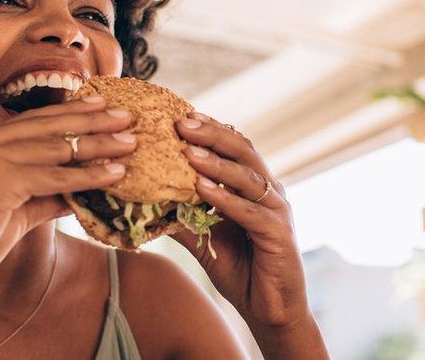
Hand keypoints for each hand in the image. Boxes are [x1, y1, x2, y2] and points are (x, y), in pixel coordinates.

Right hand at [0, 96, 136, 303]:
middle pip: (46, 125)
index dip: (67, 113)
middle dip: (91, 119)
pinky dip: (87, 175)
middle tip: (126, 115)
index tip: (99, 106)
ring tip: (130, 142)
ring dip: (98, 144)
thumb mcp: (9, 213)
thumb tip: (79, 191)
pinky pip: (54, 176)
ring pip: (55, 147)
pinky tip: (114, 173)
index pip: (30, 121)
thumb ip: (42, 196)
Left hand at [171, 112, 310, 329]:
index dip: (210, 129)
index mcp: (255, 186)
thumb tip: (146, 201)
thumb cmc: (240, 269)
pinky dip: (225, 198)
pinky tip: (202, 189)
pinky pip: (250, 211)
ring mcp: (277, 211)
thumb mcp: (204, 238)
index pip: (234, 147)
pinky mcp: (278, 234)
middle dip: (212, 134)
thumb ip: (183, 216)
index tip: (180, 115)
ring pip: (247, 177)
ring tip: (188, 151)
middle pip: (243, 151)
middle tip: (182, 121)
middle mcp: (270, 191)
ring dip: (216, 162)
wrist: (270, 310)